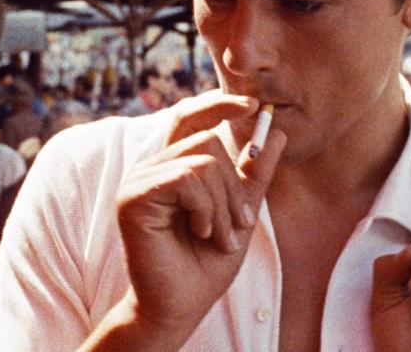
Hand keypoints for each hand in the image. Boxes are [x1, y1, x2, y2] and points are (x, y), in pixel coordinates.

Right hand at [113, 92, 286, 340]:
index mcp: (172, 167)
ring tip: (218, 237)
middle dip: (235, 187)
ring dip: (223, 204)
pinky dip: (205, 208)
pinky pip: (185, 178)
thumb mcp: (240, 213)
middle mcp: (152, 168)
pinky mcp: (133, 197)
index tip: (255, 104)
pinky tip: (199, 233)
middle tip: (238, 226)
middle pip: (207, 141)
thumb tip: (277, 131)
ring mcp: (139, 180)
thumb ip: (254, 174)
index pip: (190, 117)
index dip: (219, 104)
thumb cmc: (205, 264)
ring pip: (201, 161)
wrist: (181, 306)